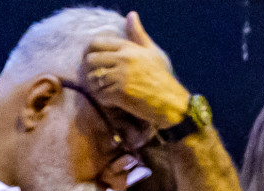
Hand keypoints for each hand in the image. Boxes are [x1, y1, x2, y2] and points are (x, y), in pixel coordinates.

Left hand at [81, 13, 190, 128]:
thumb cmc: (162, 78)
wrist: (173, 103)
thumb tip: (131, 14)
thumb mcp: (152, 52)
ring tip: (106, 90)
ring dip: (96, 86)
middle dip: (91, 70)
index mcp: (128, 48)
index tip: (94, 62)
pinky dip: (104, 99)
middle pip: (91, 60)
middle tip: (99, 78)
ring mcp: (121, 76)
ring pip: (93, 78)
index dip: (90, 52)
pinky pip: (101, 94)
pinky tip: (113, 100)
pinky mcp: (121, 93)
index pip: (96, 43)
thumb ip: (138, 34)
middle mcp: (123, 59)